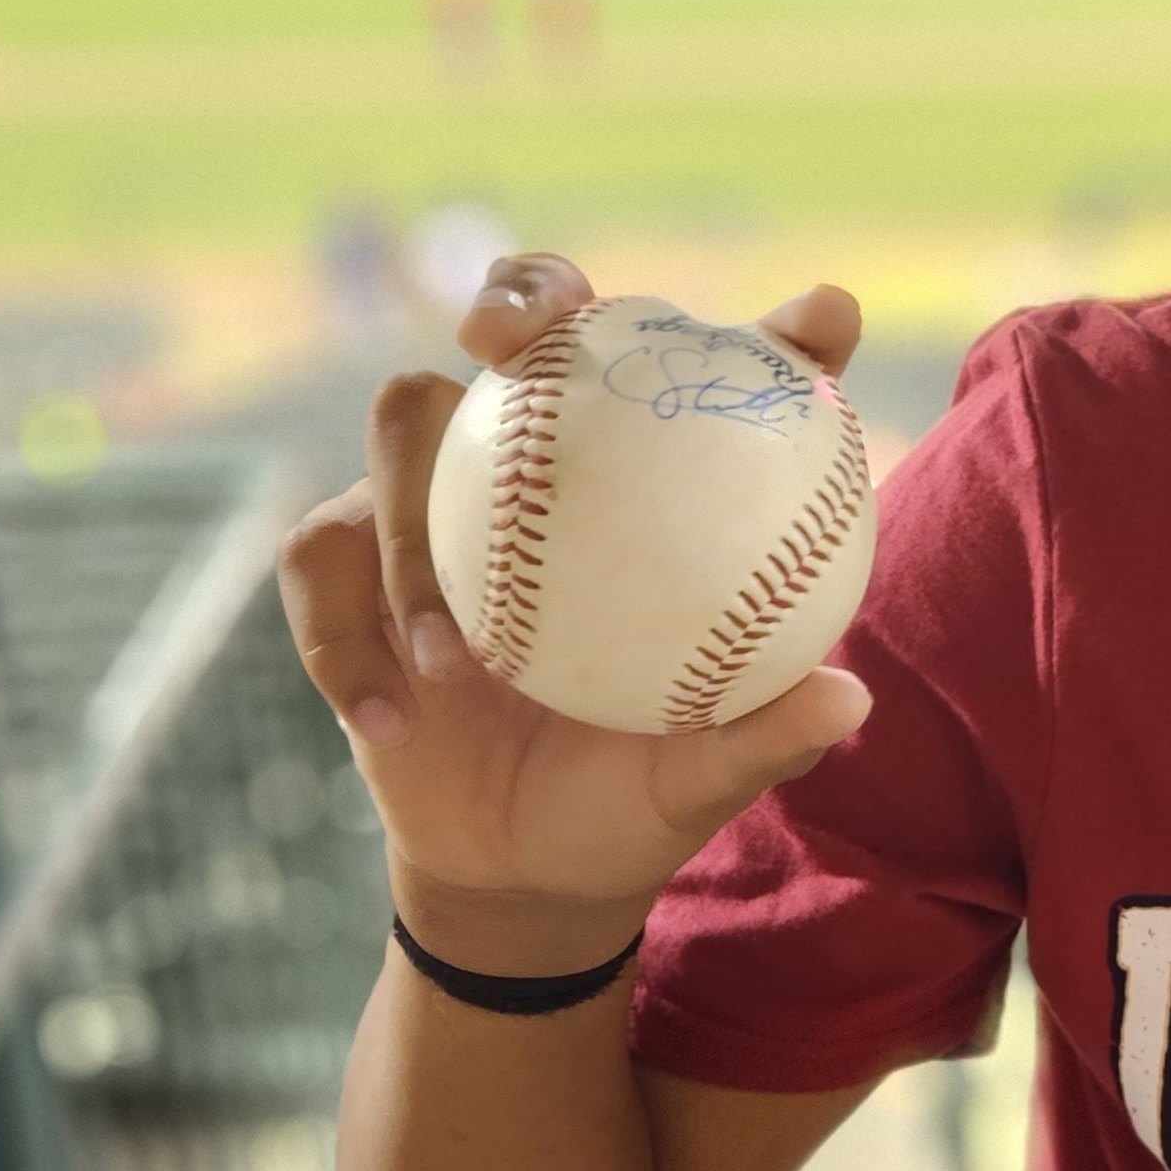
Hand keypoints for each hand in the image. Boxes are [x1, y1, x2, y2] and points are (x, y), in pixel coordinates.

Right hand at [279, 251, 871, 965]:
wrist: (523, 873)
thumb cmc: (633, 796)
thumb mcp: (704, 778)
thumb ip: (765, 737)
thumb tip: (848, 699)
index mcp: (649, 492)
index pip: (710, 378)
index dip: (776, 329)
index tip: (825, 317)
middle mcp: (541, 467)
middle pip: (517, 320)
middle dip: (516, 296)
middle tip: (505, 340)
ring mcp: (438, 506)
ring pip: (403, 428)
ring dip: (417, 534)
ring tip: (458, 657)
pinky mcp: (353, 568)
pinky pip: (323, 560)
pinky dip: (349, 639)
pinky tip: (396, 718)